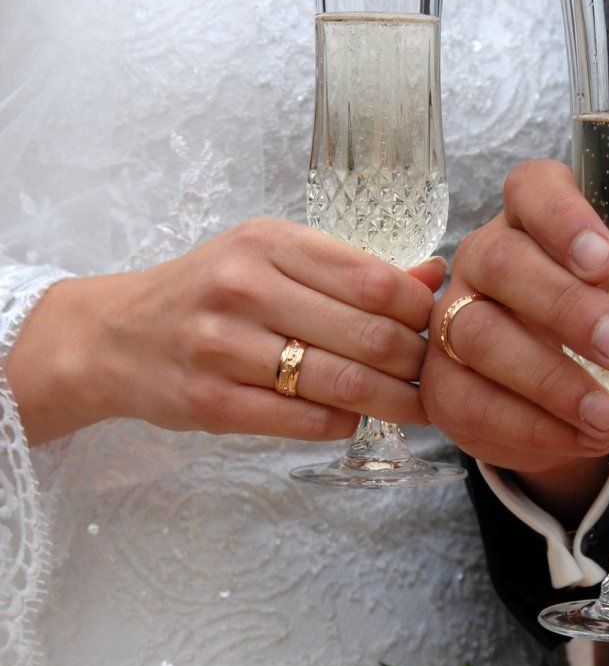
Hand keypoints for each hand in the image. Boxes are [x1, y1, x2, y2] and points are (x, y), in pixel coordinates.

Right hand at [8, 218, 444, 445]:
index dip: (421, 312)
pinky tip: (353, 417)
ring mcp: (224, 346)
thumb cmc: (208, 292)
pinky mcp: (211, 402)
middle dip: (416, 363)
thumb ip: (351, 269)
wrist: (115, 335)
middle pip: (370, 335)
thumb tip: (434, 275)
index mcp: (269, 242)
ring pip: (342, 383)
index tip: (435, 328)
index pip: (376, 281)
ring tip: (414, 407)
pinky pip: (305, 420)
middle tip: (433, 376)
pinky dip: (344, 423)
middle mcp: (245, 286)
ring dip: (393, 402)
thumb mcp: (272, 259)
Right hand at [420, 159, 608, 492]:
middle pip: (503, 263)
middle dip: (564, 308)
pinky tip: (580, 438)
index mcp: (536, 217)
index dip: (563, 217)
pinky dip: (529, 426)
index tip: (605, 258)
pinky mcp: (445, 381)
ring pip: (479, 335)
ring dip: (549, 380)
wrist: (567, 396)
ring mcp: (455, 318)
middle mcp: (487, 257)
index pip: (533, 190)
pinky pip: (472, 400)